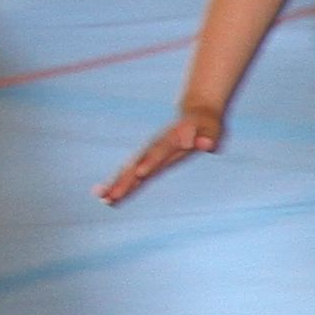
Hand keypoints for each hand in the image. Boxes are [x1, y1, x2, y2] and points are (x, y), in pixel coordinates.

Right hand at [102, 106, 222, 203]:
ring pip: (128, 169)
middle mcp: (154, 147)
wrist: (195, 114)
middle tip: (111, 196)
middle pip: (137, 164)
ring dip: (116, 184)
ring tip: (102, 199)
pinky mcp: (146, 160)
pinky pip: (129, 173)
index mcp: (171, 139)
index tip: (140, 173)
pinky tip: (105, 197)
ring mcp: (148, 153)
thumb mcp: (211, 129)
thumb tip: (207, 144)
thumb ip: (208, 137)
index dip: (150, 162)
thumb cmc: (206, 125)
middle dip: (124, 180)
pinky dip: (118, 183)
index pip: (159, 152)